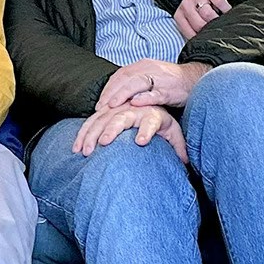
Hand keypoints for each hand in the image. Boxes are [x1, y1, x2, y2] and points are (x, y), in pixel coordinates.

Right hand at [72, 105, 186, 162]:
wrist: (149, 102)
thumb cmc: (162, 122)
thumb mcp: (173, 133)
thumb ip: (179, 145)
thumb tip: (186, 161)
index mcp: (153, 114)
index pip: (151, 121)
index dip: (147, 130)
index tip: (142, 142)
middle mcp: (133, 110)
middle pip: (122, 118)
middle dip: (112, 130)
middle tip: (104, 144)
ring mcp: (117, 109)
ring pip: (102, 119)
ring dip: (92, 134)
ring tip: (86, 151)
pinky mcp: (105, 113)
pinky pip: (92, 122)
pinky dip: (83, 134)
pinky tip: (76, 148)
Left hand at [97, 58, 210, 110]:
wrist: (195, 79)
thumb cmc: (169, 82)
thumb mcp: (149, 78)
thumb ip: (133, 84)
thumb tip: (112, 97)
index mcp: (142, 66)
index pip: (120, 76)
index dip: (108, 89)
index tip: (99, 103)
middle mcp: (149, 69)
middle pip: (125, 79)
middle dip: (111, 93)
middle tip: (100, 107)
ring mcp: (160, 79)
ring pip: (137, 84)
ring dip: (123, 94)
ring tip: (112, 105)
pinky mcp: (170, 90)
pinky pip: (156, 93)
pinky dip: (145, 98)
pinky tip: (135, 104)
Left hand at [173, 0, 230, 39]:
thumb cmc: (197, 5)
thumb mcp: (190, 17)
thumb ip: (193, 29)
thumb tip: (204, 45)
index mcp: (179, 15)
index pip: (189, 33)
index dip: (201, 40)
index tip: (210, 43)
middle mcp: (186, 5)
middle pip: (198, 25)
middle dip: (210, 31)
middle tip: (220, 34)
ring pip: (208, 15)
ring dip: (218, 21)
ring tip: (225, 25)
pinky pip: (220, 3)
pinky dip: (226, 10)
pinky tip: (229, 13)